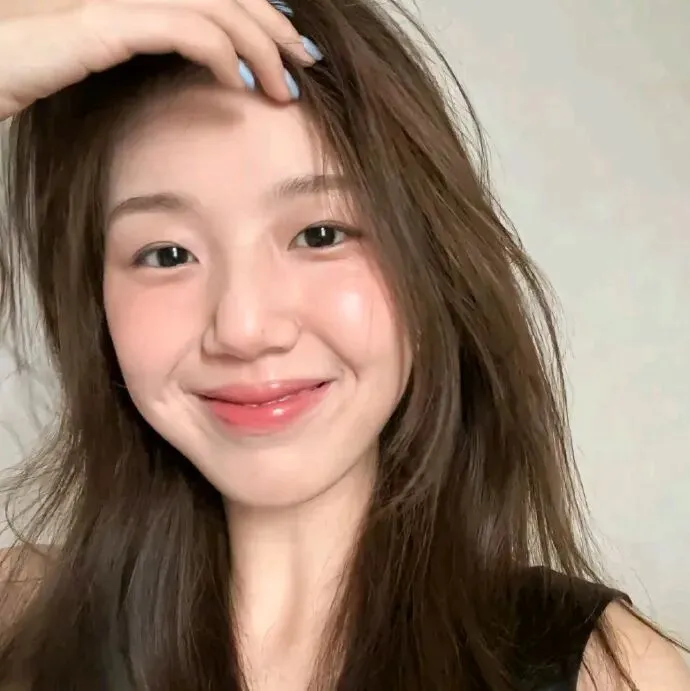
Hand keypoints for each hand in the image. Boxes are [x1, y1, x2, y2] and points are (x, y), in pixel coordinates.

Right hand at [0, 0, 320, 120]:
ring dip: (260, 45)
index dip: (258, 14)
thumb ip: (144, 46)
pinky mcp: (99, 22)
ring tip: (286, 85)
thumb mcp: (97, 54)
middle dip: (274, 26)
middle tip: (306, 62)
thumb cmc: (24, 67)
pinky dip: (222, 52)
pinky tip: (241, 81)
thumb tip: (199, 65)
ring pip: (212, 6)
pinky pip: (181, 27)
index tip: (289, 49)